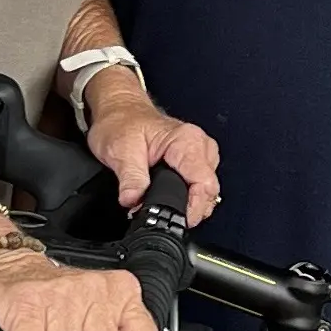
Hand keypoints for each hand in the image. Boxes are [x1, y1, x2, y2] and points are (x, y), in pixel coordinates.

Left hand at [85, 80, 223, 221]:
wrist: (120, 110)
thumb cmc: (122, 123)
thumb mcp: (120, 150)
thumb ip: (131, 178)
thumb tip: (133, 202)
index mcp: (187, 141)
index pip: (204, 182)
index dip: (193, 207)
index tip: (178, 221)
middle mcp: (199, 145)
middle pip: (209, 188)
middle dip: (190, 209)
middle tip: (164, 217)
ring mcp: (199, 152)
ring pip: (208, 189)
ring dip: (191, 204)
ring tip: (165, 209)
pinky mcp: (193, 160)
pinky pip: (201, 184)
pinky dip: (189, 197)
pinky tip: (172, 201)